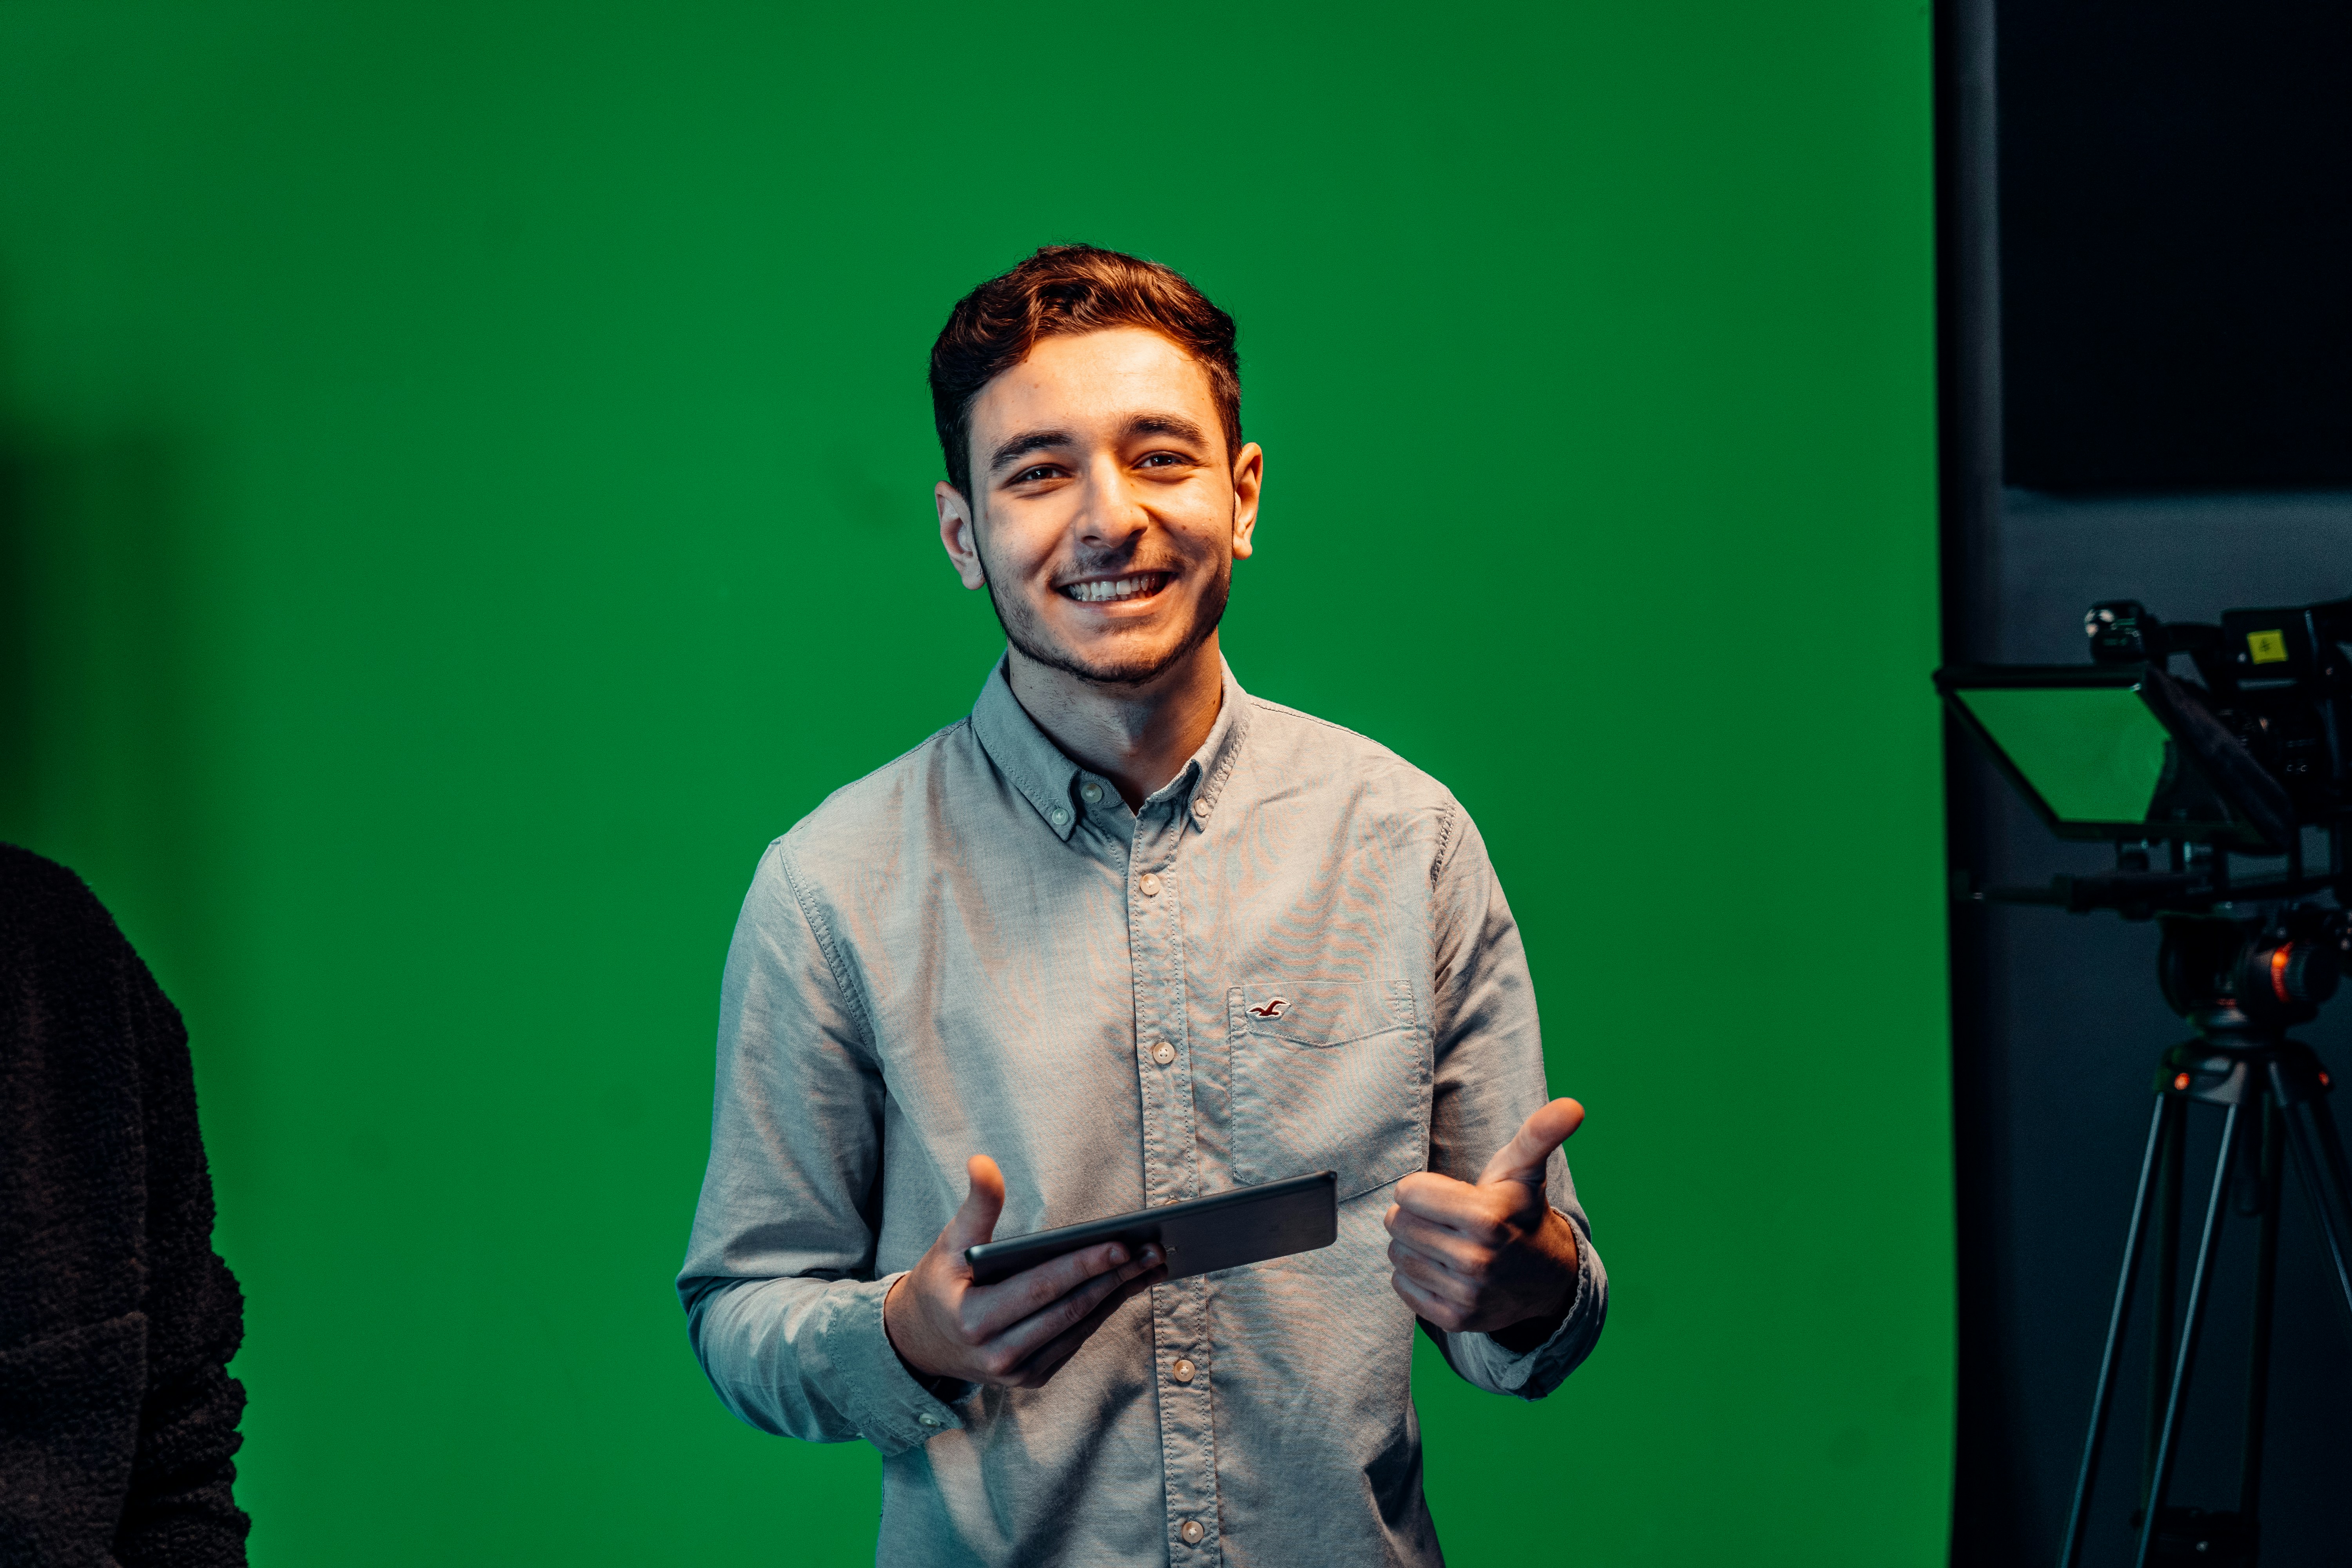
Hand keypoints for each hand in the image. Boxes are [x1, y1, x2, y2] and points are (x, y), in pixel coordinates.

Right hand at [883, 1156, 1167, 1389]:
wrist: (920, 1341)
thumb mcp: (949, 1242)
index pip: (1041, 1288)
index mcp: (975, 1319)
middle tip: (1154, 1250)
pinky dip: (1101, 1313)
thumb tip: (983, 1161)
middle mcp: (998, 1354)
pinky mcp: (1031, 1378)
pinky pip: (1075, 1341)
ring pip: (1080, 1328)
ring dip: (1118, 1296)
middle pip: (1071, 1310)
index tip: (1121, 1245)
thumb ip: (975, 1205)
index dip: (1083, 1266)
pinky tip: (1125, 1287)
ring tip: (1151, 1265)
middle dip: (1116, 1278)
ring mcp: (1017, 1372)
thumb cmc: (939, 1283)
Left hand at [1385, 1098, 1584, 1347]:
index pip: (1407, 1193)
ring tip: (1442, 1239)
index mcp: (1486, 1219)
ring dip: (1413, 1243)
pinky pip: (1402, 1287)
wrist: (1545, 1277)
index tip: (1446, 1192)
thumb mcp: (1525, 1169)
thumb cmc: (1522, 1211)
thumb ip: (1540, 1133)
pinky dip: (1414, 1275)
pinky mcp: (1454, 1319)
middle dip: (1416, 1214)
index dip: (1422, 1188)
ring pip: (1397, 1255)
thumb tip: (1573, 1106)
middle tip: (1443, 1217)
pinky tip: (1441, 1266)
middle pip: (1398, 1223)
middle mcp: (1475, 1261)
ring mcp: (1465, 1295)